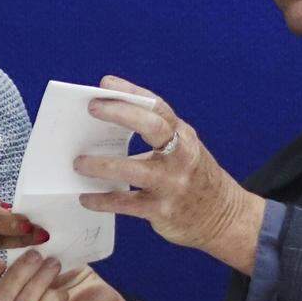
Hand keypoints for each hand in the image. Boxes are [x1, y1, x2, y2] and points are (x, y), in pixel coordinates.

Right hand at [0, 251, 145, 300]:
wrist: (96, 296)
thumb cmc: (64, 275)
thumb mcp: (36, 257)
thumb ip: (17, 248)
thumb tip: (9, 219)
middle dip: (18, 272)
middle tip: (37, 254)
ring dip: (39, 280)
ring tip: (54, 265)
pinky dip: (52, 295)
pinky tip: (63, 289)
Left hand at [74, 76, 265, 274]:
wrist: (223, 217)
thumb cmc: (192, 176)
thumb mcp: (181, 150)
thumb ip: (153, 138)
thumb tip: (103, 127)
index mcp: (183, 137)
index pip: (158, 107)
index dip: (132, 92)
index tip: (106, 83)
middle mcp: (181, 156)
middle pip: (153, 127)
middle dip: (121, 113)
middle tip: (92, 108)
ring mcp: (173, 184)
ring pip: (134, 170)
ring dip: (102, 165)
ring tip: (78, 162)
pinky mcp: (163, 211)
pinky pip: (126, 204)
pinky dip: (102, 200)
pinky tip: (85, 197)